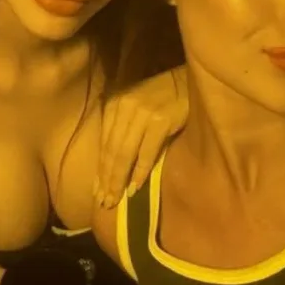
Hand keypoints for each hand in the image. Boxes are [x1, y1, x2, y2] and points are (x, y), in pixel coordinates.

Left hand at [95, 66, 187, 208]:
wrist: (187, 82)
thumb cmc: (160, 98)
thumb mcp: (134, 109)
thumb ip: (122, 131)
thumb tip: (111, 167)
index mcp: (114, 105)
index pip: (103, 144)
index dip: (100, 170)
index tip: (97, 191)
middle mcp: (124, 108)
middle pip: (112, 151)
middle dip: (107, 179)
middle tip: (105, 202)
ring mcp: (142, 114)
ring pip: (125, 154)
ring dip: (119, 180)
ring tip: (116, 199)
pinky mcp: (160, 121)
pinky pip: (146, 153)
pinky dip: (140, 172)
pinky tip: (135, 188)